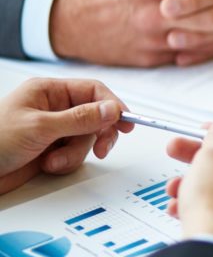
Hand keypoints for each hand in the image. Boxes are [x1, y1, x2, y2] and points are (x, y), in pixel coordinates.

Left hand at [0, 79, 132, 194]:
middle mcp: (54, 109)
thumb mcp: (40, 127)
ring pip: (86, 139)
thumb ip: (80, 118)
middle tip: (102, 147)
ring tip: (53, 161)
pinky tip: (47, 165)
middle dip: (98, 134)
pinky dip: (65, 163)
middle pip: (95, 116)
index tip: (126, 121)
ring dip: (74, 153)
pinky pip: (75, 155)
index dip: (113, 105)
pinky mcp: (52, 150)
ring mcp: (54, 131)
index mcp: (48, 91)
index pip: (93, 91)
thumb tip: (112, 109)